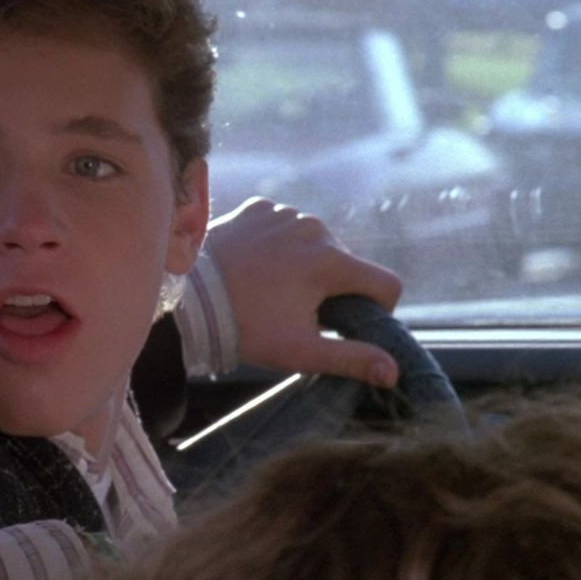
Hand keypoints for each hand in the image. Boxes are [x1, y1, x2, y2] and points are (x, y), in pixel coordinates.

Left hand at [206, 198, 402, 387]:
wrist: (188, 301)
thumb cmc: (246, 329)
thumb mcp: (301, 351)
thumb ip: (352, 359)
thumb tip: (393, 371)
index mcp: (331, 261)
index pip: (385, 283)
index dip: (377, 309)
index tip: (348, 323)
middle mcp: (313, 228)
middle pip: (346, 264)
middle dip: (332, 288)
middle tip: (296, 312)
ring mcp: (284, 214)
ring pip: (315, 244)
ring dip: (305, 265)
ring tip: (272, 289)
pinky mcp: (259, 208)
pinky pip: (284, 227)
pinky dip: (279, 245)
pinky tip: (257, 266)